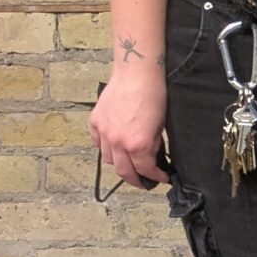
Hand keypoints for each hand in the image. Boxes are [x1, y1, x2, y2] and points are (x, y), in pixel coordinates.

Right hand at [92, 64, 168, 187]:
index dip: (155, 177)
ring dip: (119, 164)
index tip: (161, 178)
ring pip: (108, 159)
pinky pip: (97, 143)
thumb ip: (153, 144)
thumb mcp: (160, 125)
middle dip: (135, 180)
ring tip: (128, 164)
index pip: (145, 170)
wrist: (137, 74)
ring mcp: (104, 133)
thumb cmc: (154, 95)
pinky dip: (105, 149)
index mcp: (138, 145)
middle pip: (123, 171)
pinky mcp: (95, 122)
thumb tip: (151, 156)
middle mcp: (118, 142)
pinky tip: (113, 147)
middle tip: (143, 182)